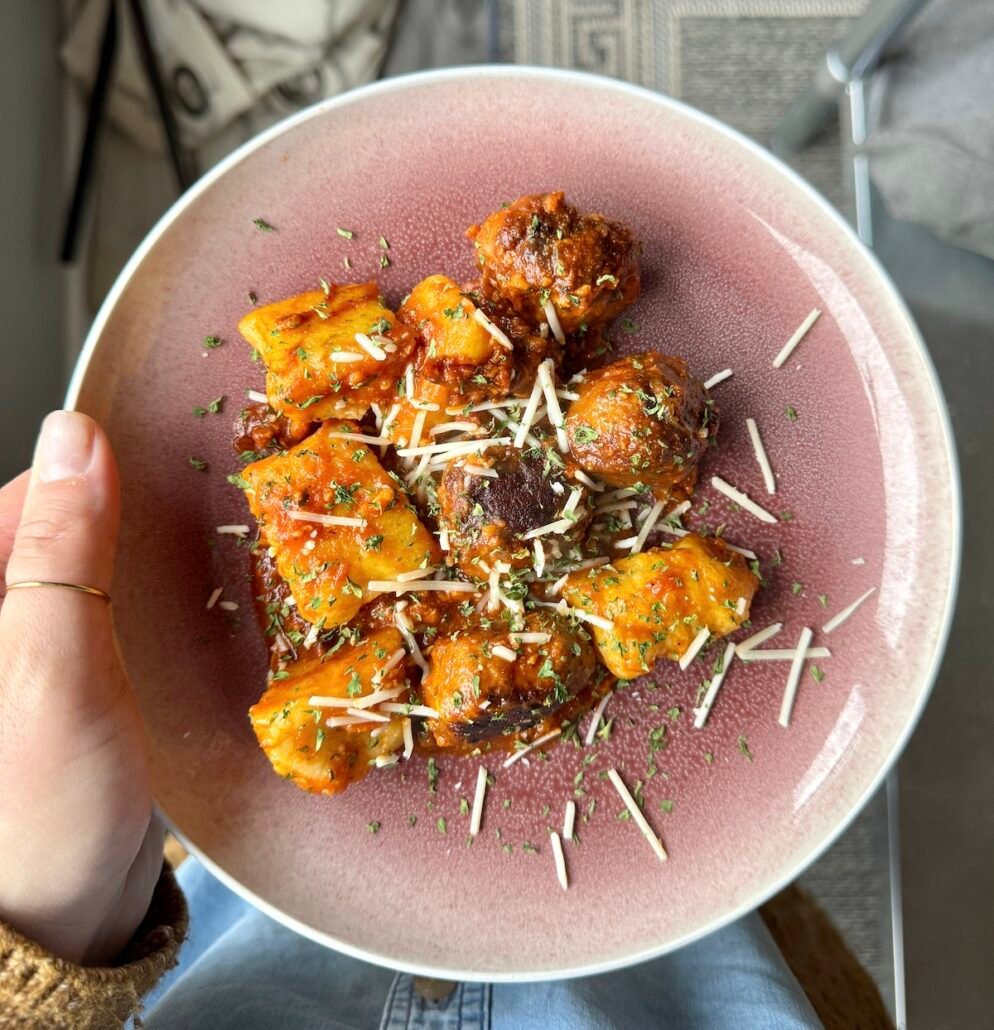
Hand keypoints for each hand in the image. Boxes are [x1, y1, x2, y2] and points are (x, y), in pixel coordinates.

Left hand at [0, 411, 161, 964]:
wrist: (60, 921)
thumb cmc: (41, 813)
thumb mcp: (52, 668)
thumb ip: (61, 551)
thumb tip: (74, 436)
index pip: (22, 498)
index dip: (94, 490)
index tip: (162, 503)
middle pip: (59, 532)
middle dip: (123, 534)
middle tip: (185, 559)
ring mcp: (22, 655)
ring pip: (89, 575)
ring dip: (141, 573)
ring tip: (190, 593)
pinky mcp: (59, 684)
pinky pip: (103, 618)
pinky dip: (142, 612)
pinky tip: (173, 630)